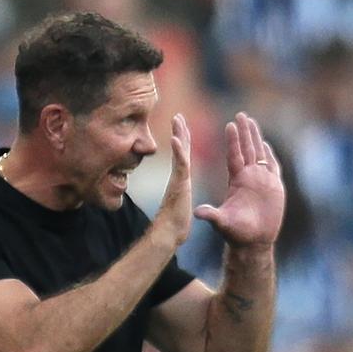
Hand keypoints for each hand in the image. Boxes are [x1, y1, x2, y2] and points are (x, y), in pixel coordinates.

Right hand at [153, 113, 192, 245]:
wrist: (169, 235)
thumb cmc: (174, 227)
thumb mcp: (180, 209)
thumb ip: (178, 200)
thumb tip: (177, 200)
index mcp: (181, 182)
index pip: (183, 158)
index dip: (183, 143)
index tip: (181, 129)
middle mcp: (179, 177)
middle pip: (181, 150)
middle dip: (180, 132)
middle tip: (178, 116)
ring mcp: (178, 180)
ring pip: (180, 153)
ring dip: (179, 135)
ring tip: (178, 119)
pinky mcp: (178, 185)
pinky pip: (180, 164)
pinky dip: (179, 151)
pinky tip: (177, 138)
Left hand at [194, 112, 284, 248]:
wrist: (253, 242)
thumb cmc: (236, 233)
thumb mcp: (222, 223)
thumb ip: (212, 215)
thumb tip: (198, 213)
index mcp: (237, 181)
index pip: (235, 155)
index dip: (233, 140)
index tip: (230, 124)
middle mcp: (248, 177)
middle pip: (247, 149)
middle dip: (245, 132)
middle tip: (241, 114)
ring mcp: (262, 181)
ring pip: (259, 154)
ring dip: (256, 138)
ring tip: (252, 122)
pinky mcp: (274, 188)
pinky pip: (273, 168)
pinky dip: (271, 156)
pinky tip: (267, 144)